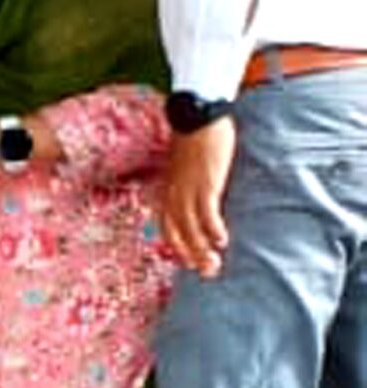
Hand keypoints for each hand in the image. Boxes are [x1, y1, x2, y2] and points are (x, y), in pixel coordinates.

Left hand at [162, 118, 236, 278]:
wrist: (197, 114)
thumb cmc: (195, 138)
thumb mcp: (186, 165)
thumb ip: (189, 182)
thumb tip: (203, 196)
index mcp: (167, 189)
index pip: (166, 225)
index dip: (176, 246)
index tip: (187, 262)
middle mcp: (173, 192)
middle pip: (177, 232)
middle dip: (190, 255)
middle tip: (206, 273)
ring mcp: (187, 188)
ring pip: (190, 228)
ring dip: (202, 249)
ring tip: (214, 266)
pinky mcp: (204, 182)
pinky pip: (206, 212)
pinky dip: (212, 228)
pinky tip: (222, 241)